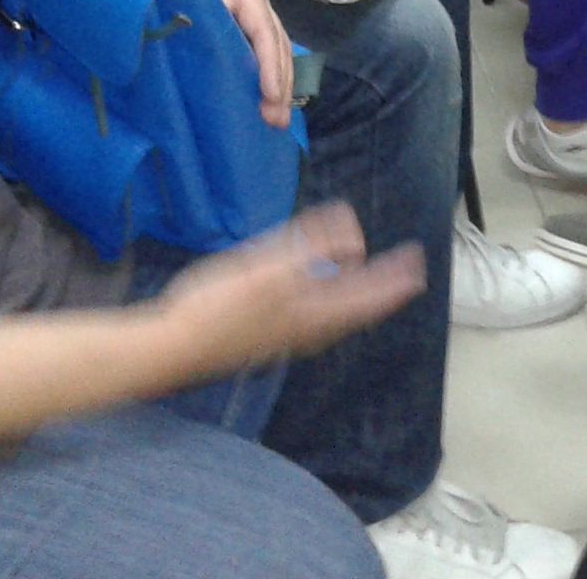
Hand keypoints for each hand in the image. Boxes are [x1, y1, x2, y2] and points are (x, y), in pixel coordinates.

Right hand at [153, 203, 425, 382]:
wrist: (170, 347)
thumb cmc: (219, 308)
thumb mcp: (271, 270)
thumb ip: (315, 252)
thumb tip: (355, 239)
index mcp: (313, 316)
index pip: (366, 297)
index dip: (391, 280)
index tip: (416, 265)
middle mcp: (305, 329)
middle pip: (354, 305)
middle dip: (381, 285)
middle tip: (408, 269)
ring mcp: (283, 332)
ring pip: (332, 310)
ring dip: (356, 289)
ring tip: (369, 273)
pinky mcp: (262, 330)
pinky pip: (308, 311)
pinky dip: (325, 294)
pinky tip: (316, 285)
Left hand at [179, 0, 293, 126]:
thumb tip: (231, 12)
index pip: (262, 28)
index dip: (269, 63)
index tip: (271, 95)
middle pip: (276, 40)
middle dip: (281, 81)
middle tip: (277, 120)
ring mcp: (245, 5)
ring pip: (272, 44)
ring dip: (278, 80)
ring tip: (276, 115)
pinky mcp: (234, 13)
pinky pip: (258, 44)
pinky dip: (266, 69)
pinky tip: (265, 92)